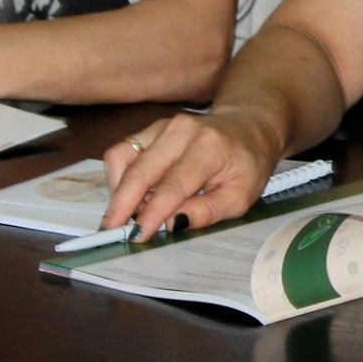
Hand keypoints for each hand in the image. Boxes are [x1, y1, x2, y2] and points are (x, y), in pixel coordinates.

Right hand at [100, 109, 281, 239]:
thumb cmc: (247, 163)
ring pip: (122, 158)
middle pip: (139, 170)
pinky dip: (120, 177)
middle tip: (114, 231)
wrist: (248, 127)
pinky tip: (133, 194)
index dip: (151, 213)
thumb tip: (171, 223)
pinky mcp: (151, 128)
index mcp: (210, 147)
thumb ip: (208, 211)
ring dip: (119, 191)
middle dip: (122, 204)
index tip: (137, 235)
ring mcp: (163, 126)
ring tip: (130, 213)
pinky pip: (122, 152)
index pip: (173, 184)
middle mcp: (182, 131)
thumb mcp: (241, 195)